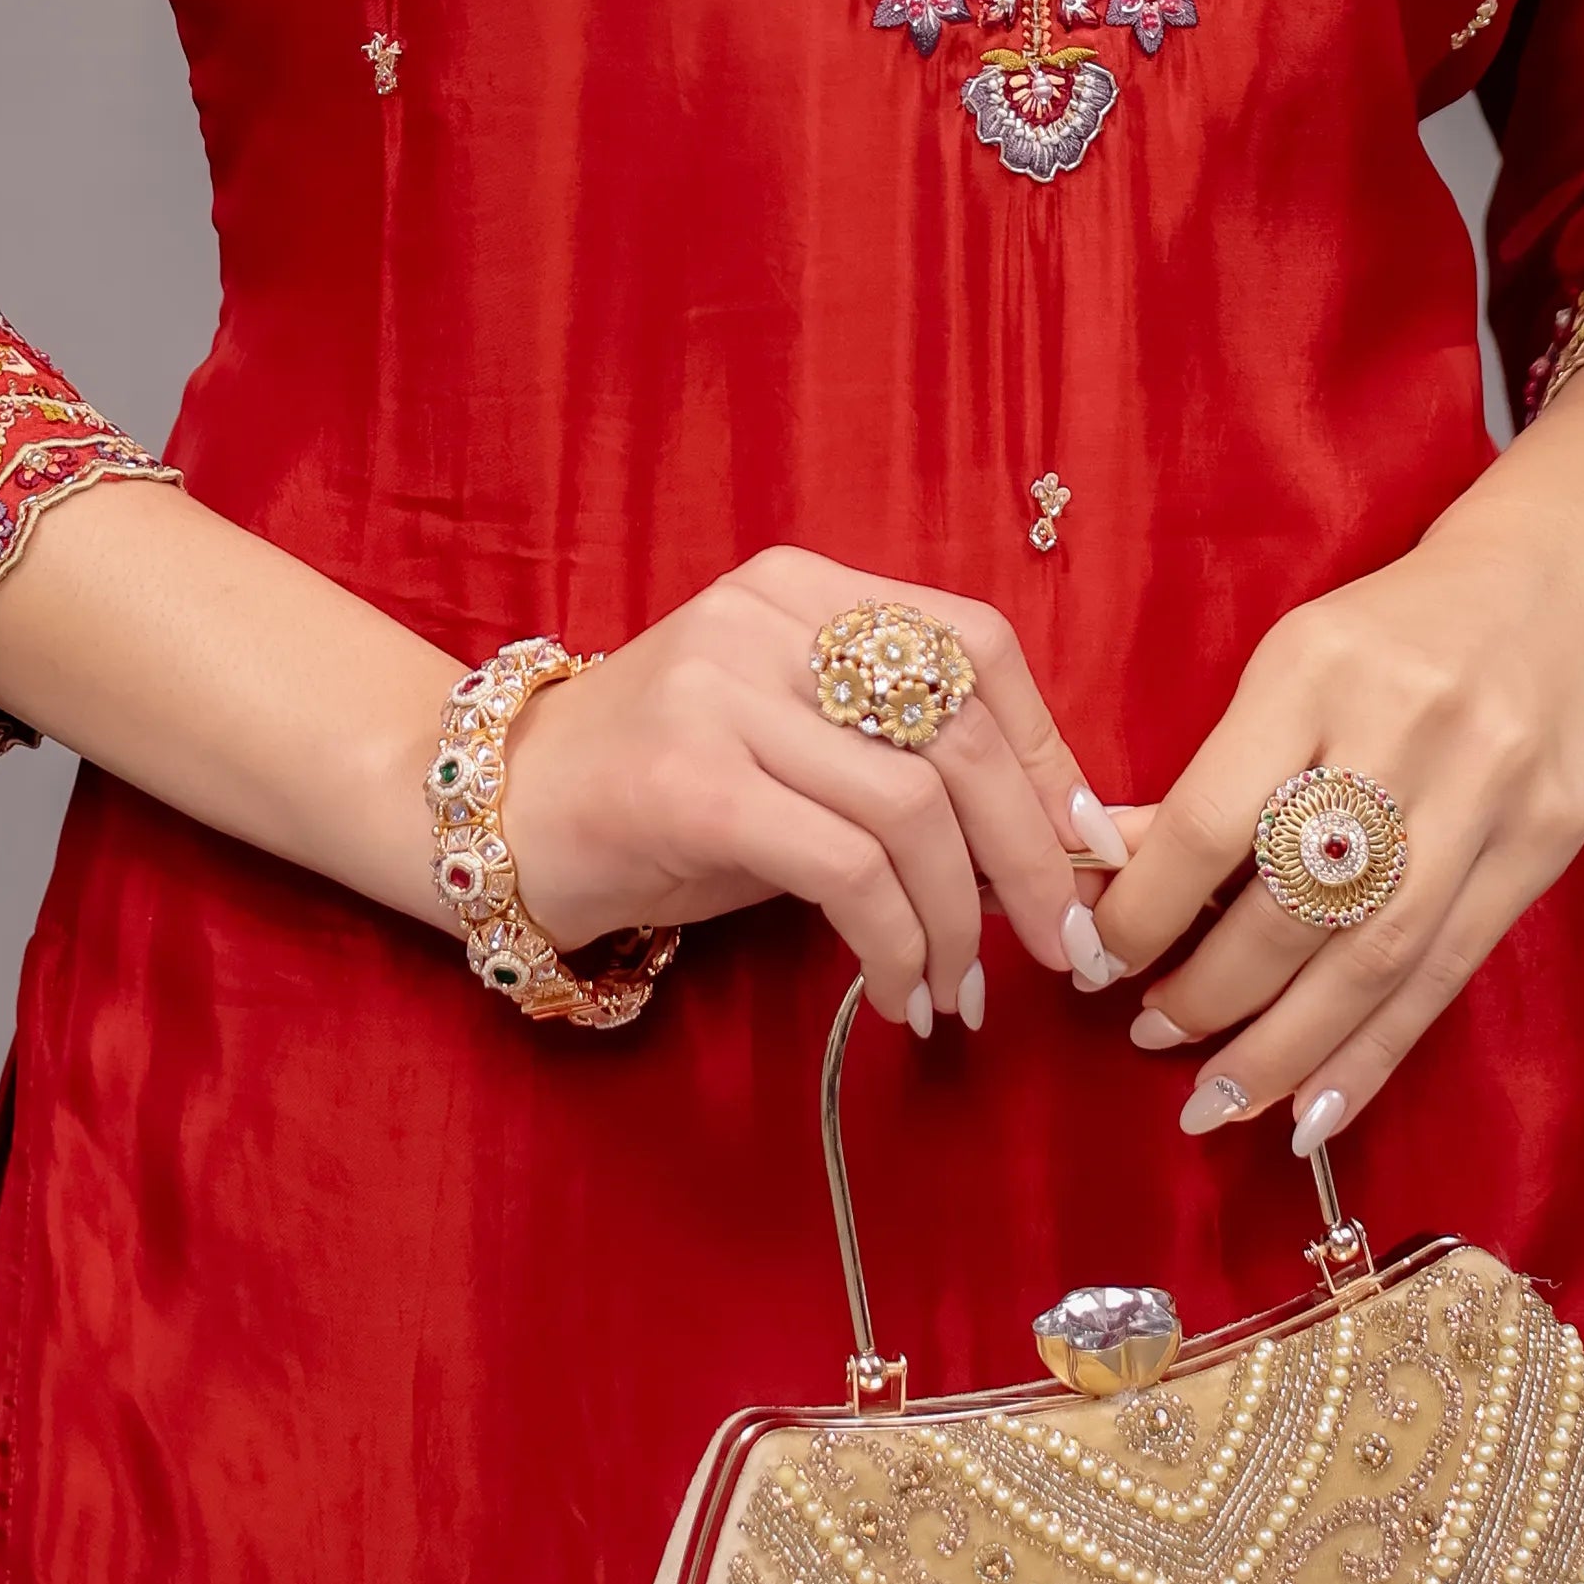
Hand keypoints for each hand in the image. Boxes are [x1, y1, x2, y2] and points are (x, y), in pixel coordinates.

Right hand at [496, 545, 1106, 1029]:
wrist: (497, 813)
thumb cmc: (663, 790)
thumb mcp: (787, 741)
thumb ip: (897, 757)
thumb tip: (1054, 840)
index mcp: (801, 588)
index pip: (973, 644)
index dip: (1048, 750)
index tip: (1085, 848)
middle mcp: (764, 617)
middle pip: (958, 730)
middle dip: (1030, 855)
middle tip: (1062, 946)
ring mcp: (721, 693)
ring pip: (911, 807)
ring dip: (958, 922)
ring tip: (962, 991)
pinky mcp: (690, 783)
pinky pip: (845, 870)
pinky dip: (894, 946)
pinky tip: (896, 995)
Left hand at [1084, 501, 1583, 1140]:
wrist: (1562, 573)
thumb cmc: (1396, 628)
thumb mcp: (1291, 661)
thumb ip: (1217, 770)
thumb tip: (1113, 874)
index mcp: (1316, 669)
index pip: (1212, 821)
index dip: (1147, 911)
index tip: (1098, 959)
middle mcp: (1408, 733)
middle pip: (1296, 907)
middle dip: (1210, 994)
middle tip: (1150, 1035)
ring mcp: (1488, 794)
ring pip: (1374, 958)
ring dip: (1285, 1050)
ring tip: (1217, 1099)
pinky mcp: (1545, 845)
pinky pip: (1447, 975)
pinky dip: (1374, 1054)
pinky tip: (1316, 1110)